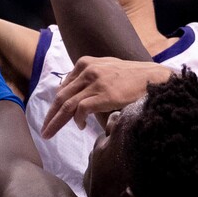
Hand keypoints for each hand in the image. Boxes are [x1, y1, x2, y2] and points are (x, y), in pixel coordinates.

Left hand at [40, 57, 173, 137]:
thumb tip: (75, 95)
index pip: (64, 86)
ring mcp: (95, 82)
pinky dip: (77, 119)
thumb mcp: (106, 69)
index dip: (56, 103)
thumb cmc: (132, 77)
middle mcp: (87, 70)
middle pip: (61, 96)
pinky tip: (81, 126)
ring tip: (50, 133)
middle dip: (51, 115)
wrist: (153, 77)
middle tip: (44, 129)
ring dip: (56, 121)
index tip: (52, 116)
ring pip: (67, 104)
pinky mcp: (103, 94)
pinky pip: (81, 109)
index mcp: (86, 63)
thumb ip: (90, 77)